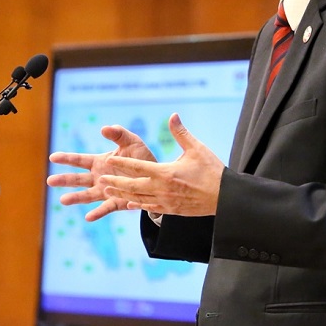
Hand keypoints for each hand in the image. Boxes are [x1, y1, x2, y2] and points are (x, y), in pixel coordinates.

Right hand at [47, 122, 157, 220]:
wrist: (157, 177)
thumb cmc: (142, 157)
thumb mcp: (132, 142)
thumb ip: (119, 134)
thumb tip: (104, 128)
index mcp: (100, 162)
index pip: (79, 160)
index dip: (66, 158)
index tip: (52, 157)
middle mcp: (99, 178)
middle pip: (78, 179)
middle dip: (64, 180)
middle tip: (50, 181)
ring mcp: (107, 191)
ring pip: (87, 195)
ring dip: (76, 198)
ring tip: (63, 200)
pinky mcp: (117, 202)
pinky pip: (106, 208)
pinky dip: (97, 213)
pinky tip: (88, 217)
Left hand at [97, 113, 224, 217]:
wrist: (225, 197)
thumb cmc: (212, 170)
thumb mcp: (196, 148)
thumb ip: (181, 133)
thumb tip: (173, 115)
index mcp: (166, 172)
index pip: (138, 167)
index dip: (122, 164)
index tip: (109, 161)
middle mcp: (162, 189)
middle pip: (132, 186)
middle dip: (115, 182)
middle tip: (101, 180)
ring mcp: (166, 201)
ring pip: (137, 199)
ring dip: (121, 195)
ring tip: (107, 192)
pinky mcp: (171, 210)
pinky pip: (149, 208)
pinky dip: (137, 204)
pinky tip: (129, 203)